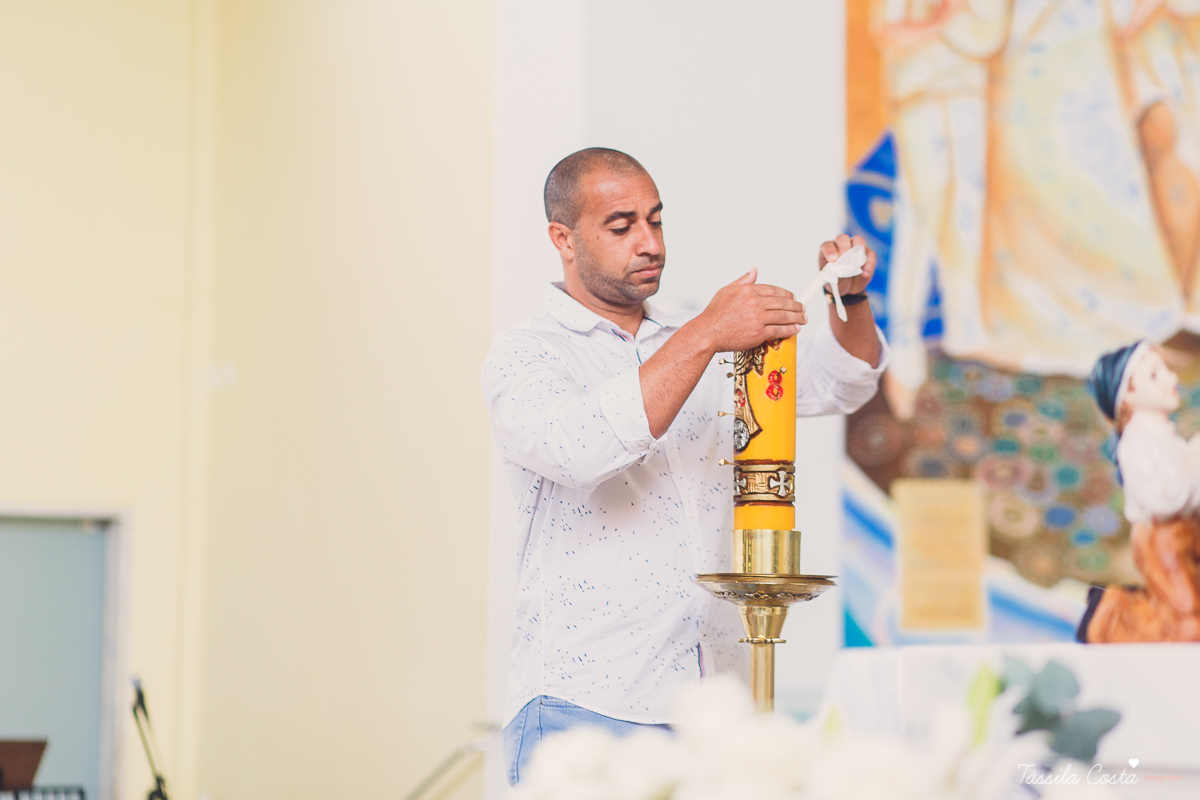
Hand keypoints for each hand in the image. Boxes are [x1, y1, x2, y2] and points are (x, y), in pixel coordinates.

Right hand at [692, 269, 807, 351]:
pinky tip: (796, 329)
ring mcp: (757, 318)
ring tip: (803, 318)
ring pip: (784, 316)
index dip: (787, 294)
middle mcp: (754, 303)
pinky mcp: (758, 333)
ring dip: (797, 317)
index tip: (793, 297)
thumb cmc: (714, 314)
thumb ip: (743, 281)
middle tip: (803, 308)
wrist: (707, 333)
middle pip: (782, 302)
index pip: (774, 290)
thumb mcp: (726, 291)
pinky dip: (790, 329)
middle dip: (796, 305)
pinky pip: (779, 330)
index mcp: (748, 290)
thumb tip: (754, 271)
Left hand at [819, 234, 876, 296]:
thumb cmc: (837, 281)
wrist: (848, 287)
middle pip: (842, 238)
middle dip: (843, 247)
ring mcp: (855, 247)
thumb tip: (838, 272)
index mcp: (828, 250)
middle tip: (844, 259)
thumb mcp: (832, 281)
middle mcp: (841, 245)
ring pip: (858, 240)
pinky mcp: (867, 254)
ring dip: (858, 250)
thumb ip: (834, 275)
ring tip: (857, 264)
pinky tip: (865, 274)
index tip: (832, 260)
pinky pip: (870, 254)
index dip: (829, 251)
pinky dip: (869, 264)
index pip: (827, 246)